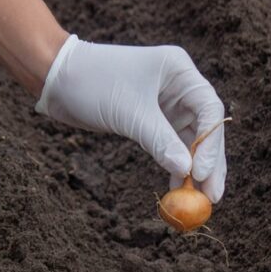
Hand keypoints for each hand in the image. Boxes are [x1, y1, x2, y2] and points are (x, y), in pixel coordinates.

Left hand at [36, 35, 227, 201]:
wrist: (57, 78)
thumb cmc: (92, 83)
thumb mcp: (128, 113)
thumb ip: (159, 140)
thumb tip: (186, 171)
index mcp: (179, 71)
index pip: (209, 109)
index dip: (210, 143)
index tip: (200, 173)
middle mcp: (178, 85)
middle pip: (205, 128)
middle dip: (209, 163)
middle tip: (213, 197)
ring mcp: (166, 103)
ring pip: (190, 140)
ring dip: (194, 168)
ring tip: (199, 200)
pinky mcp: (151, 118)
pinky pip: (171, 144)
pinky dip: (174, 165)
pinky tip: (177, 187)